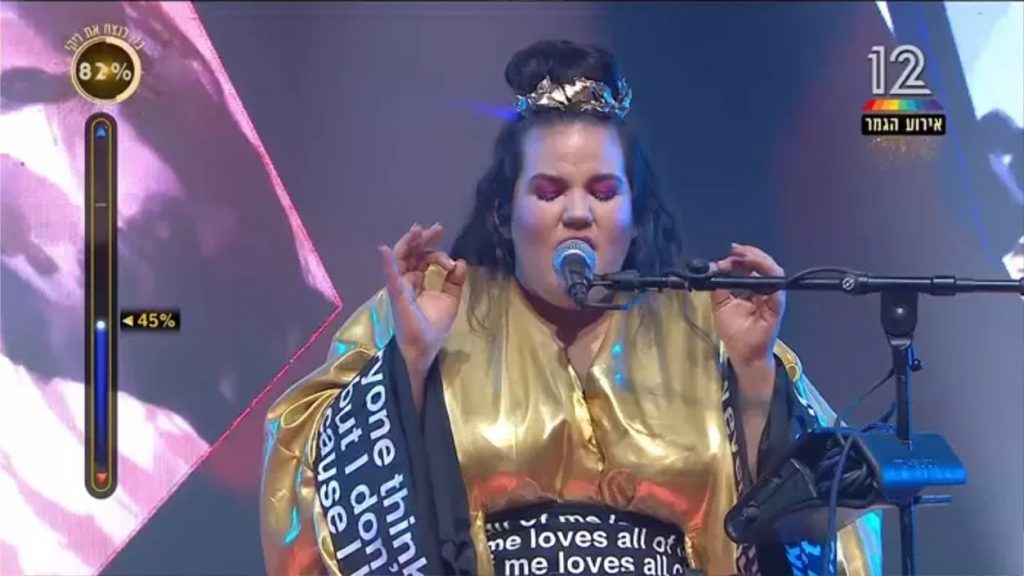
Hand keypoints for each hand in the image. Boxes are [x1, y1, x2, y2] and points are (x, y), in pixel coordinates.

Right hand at [378, 223, 466, 394]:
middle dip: (422, 238)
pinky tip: (384, 250)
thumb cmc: (433, 326)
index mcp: (418, 281)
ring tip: (417, 230)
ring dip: (408, 243)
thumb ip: (455, 281)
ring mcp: (400, 286)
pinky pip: (391, 277)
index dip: (437, 254)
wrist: (423, 349)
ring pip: (400, 258)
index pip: (424, 258)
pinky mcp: (397, 295)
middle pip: (411, 253)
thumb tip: (460, 262)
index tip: (452, 263)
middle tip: (437, 229)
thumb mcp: (450, 299)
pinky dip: (387, 263)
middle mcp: (407, 280)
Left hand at [711, 243, 785, 368]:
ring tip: (744, 256)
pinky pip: (776, 288)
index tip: (729, 253)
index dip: (740, 258)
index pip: (750, 266)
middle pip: (763, 264)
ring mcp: (772, 297)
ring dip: (758, 261)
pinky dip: (767, 276)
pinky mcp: (777, 306)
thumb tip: (712, 268)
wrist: (744, 354)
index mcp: (752, 289)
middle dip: (749, 254)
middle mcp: (764, 290)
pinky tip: (755, 271)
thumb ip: (718, 286)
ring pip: (772, 271)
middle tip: (735, 250)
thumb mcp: (720, 305)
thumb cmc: (735, 332)